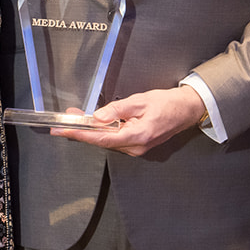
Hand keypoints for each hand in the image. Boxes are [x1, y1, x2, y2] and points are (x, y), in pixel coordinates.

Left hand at [50, 85, 207, 157]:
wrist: (186, 110)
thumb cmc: (167, 104)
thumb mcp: (140, 101)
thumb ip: (117, 110)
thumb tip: (97, 118)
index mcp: (138, 136)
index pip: (102, 138)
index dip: (80, 134)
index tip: (64, 131)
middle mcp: (136, 147)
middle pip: (102, 141)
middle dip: (82, 130)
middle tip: (65, 120)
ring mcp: (137, 149)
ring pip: (107, 141)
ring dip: (91, 131)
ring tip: (75, 118)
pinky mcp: (137, 146)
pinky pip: (115, 140)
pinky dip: (102, 132)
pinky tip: (93, 124)